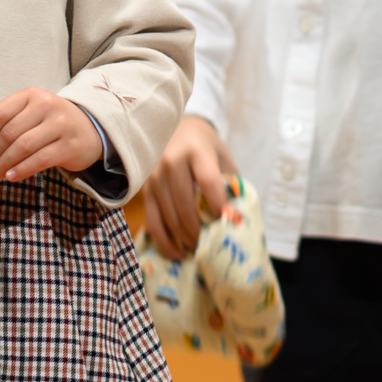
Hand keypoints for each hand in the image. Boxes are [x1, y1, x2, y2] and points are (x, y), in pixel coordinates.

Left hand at [0, 89, 100, 183]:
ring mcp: (60, 125)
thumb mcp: (31, 115)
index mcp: (31, 95)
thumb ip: (7, 127)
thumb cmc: (52, 123)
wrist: (90, 128)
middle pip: (10, 133)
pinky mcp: (70, 145)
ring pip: (23, 147)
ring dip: (5, 164)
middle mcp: (46, 106)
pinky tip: (12, 176)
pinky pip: (40, 160)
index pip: (1, 113)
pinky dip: (22, 169)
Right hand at [143, 115, 238, 260]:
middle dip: (202, 231)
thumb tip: (237, 218)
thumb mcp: (222, 156)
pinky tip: (179, 252)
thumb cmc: (204, 146)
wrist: (175, 128)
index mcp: (195, 151)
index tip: (231, 223)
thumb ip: (230, 183)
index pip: (208, 182)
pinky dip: (165, 242)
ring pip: (169, 218)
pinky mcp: (144, 190)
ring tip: (201, 250)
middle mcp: (170, 163)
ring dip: (186, 239)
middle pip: (186, 206)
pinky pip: (153, 222)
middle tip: (215, 246)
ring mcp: (154, 177)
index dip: (220, 206)